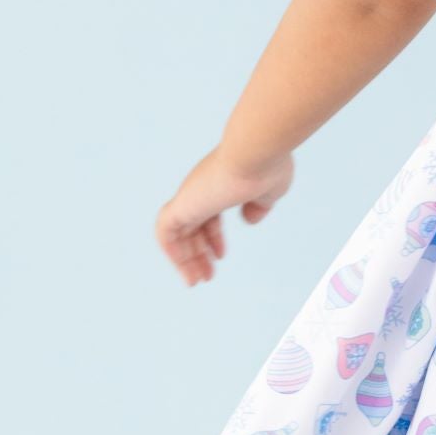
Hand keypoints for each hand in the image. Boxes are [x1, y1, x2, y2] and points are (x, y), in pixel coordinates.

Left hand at [155, 146, 293, 286]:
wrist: (255, 153)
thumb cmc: (267, 168)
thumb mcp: (269, 192)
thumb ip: (259, 205)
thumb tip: (249, 219)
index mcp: (221, 184)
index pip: (207, 214)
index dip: (213, 237)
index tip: (221, 256)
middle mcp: (202, 189)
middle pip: (191, 226)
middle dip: (197, 253)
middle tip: (205, 277)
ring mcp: (191, 196)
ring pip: (177, 232)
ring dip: (185, 259)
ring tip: (196, 281)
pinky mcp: (182, 204)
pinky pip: (165, 233)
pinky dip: (172, 252)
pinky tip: (185, 270)